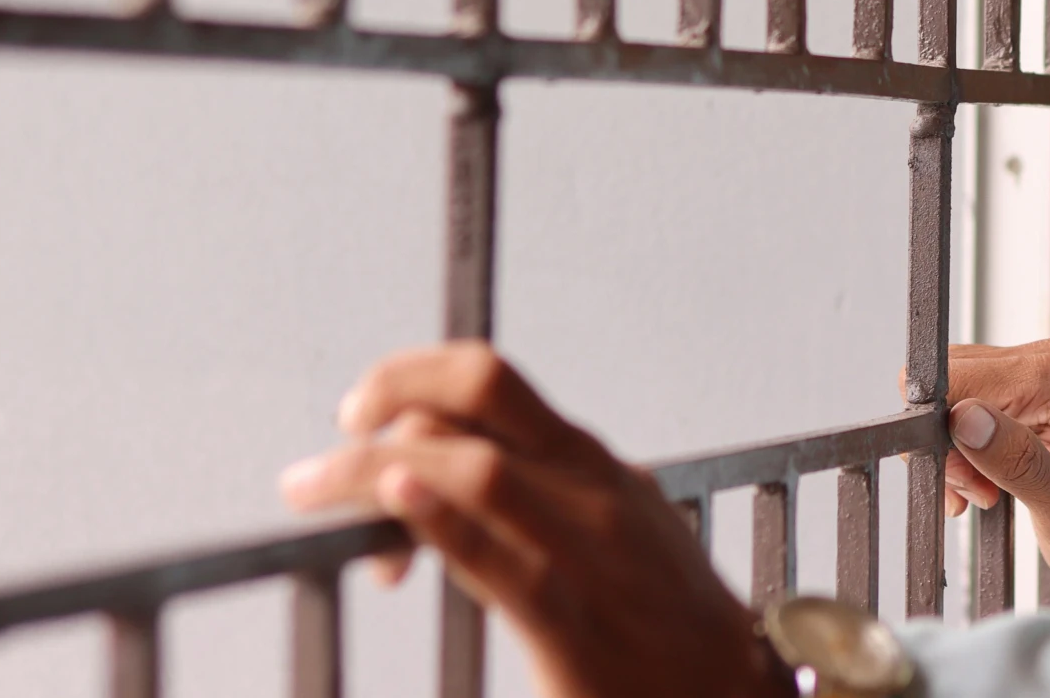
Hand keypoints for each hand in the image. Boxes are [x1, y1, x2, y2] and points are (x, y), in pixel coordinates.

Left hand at [280, 342, 789, 697]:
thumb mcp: (619, 522)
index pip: (489, 383)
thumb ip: (554, 489)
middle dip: (388, 397)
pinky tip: (398, 505)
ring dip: (376, 469)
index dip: (410, 384)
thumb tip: (471, 465)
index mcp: (589, 460)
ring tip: (314, 491)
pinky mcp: (573, 622)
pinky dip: (441, 521)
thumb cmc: (670, 611)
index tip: (364, 414)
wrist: (735, 686)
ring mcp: (584, 548)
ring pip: (476, 468)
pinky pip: (499, 559)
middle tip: (328, 447)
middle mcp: (587, 486)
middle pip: (479, 396)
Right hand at [941, 340, 1049, 621]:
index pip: (955, 375)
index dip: (940, 427)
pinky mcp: (1023, 400)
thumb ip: (1017, 460)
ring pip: (951, 400)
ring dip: (955, 455)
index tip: (962, 476)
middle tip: (979, 490)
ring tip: (987, 493)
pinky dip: (963, 455)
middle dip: (947, 444)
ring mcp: (1033, 379)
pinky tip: (985, 486)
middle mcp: (1043, 364)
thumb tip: (965, 417)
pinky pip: (965, 414)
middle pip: (947, 383)